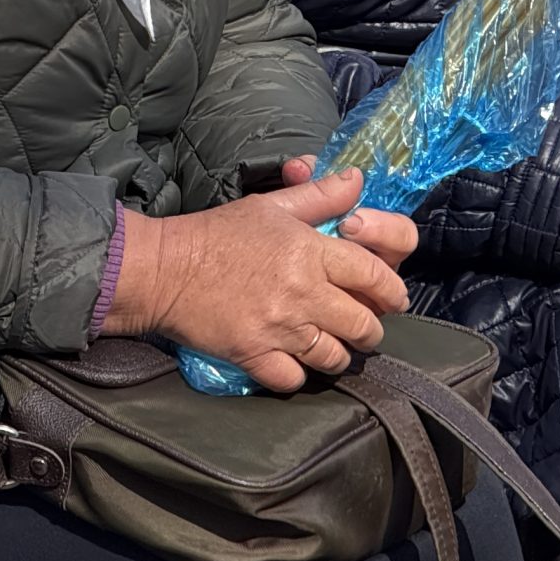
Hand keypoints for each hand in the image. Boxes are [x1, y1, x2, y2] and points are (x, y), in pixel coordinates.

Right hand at [111, 164, 416, 390]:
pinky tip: (295, 364)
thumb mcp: (272, 206)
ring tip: (335, 349)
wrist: (165, 268)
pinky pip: (294, 379)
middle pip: (363, 323)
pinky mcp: (253, 355)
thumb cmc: (219, 233)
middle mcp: (303, 292)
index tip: (394, 298)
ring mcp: (280, 328)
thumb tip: (358, 181)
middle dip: (372, 329)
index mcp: (312, 251)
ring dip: (340, 354)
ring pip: (334, 356)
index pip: (374, 273)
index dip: (391, 289)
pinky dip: (299, 375)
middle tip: (367, 328)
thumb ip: (321, 196)